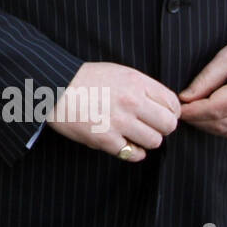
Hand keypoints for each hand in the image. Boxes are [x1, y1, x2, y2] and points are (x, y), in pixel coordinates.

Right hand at [47, 62, 180, 161]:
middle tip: (147, 126)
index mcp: (136, 81)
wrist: (53, 87)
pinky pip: (134, 154)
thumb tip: (163, 107)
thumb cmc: (84, 79)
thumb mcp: (117, 72)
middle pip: (168, 125)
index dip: (169, 112)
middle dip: (161, 128)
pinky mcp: (105, 139)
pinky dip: (132, 151)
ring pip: (154, 141)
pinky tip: (122, 142)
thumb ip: (141, 87)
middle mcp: (131, 101)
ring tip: (133, 134)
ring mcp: (119, 121)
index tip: (159, 115)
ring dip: (145, 140)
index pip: (173, 104)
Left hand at [179, 33, 226, 139]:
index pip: (215, 109)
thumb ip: (205, 80)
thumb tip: (185, 98)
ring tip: (198, 116)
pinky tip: (217, 120)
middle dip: (199, 121)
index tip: (179, 109)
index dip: (193, 112)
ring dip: (212, 128)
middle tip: (184, 113)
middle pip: (222, 124)